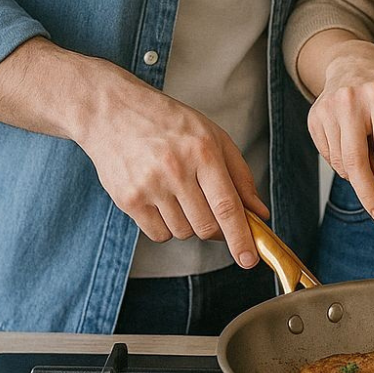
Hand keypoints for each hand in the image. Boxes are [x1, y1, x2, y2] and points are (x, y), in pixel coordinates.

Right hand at [73, 56, 268, 267]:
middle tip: (209, 207)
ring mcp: (150, 186)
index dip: (241, 236)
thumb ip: (240, 176)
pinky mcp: (128, 199)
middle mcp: (176, 169)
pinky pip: (158, 234)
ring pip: (183, 232)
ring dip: (189, 223)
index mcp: (204, 151)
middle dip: (215, 228)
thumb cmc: (171, 123)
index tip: (249, 260)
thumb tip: (259, 214)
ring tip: (179, 191)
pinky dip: (166, 225)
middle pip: (206, 226)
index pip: (227, 205)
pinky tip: (161, 198)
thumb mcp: (213, 136)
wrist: (114, 112)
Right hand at [307, 39, 373, 223]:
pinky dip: (343, 164)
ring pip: (341, 163)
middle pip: (356, 161)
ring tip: (369, 162)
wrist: (352, 63)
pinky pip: (329, 156)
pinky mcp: (314, 118)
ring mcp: (328, 109)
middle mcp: (351, 101)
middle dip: (368, 194)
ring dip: (357, 176)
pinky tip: (352, 145)